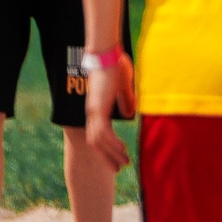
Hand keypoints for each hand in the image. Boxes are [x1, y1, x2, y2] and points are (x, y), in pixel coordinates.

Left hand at [83, 47, 134, 170]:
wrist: (107, 53)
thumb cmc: (115, 65)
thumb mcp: (123, 86)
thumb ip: (126, 101)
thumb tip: (129, 115)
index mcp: (97, 108)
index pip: (99, 135)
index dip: (107, 148)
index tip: (119, 156)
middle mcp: (92, 113)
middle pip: (95, 144)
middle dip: (107, 157)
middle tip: (119, 168)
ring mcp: (93, 112)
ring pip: (98, 142)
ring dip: (110, 154)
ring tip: (123, 163)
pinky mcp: (98, 109)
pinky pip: (103, 133)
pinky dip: (111, 144)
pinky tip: (122, 150)